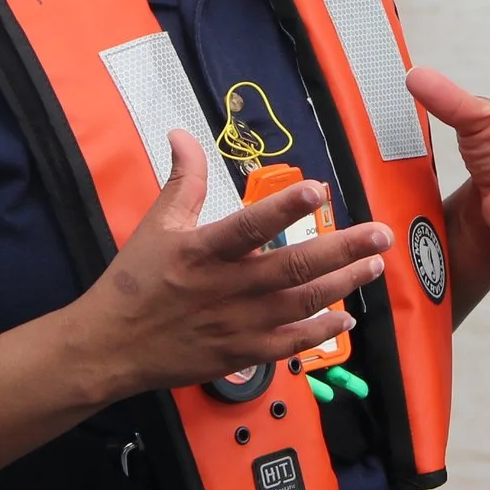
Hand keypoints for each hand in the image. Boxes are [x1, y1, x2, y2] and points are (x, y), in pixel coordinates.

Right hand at [80, 130, 391, 394]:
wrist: (109, 346)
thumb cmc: (133, 283)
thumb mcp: (156, 225)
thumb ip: (183, 180)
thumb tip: (183, 135)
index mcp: (204, 252)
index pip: (250, 225)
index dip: (286, 208)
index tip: (320, 190)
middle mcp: (226, 288)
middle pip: (293, 267)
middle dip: (342, 250)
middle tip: (380, 235)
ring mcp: (237, 324)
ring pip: (301, 303)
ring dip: (342, 284)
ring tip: (373, 266)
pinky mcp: (241, 354)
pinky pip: (290, 344)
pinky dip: (320, 332)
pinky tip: (345, 317)